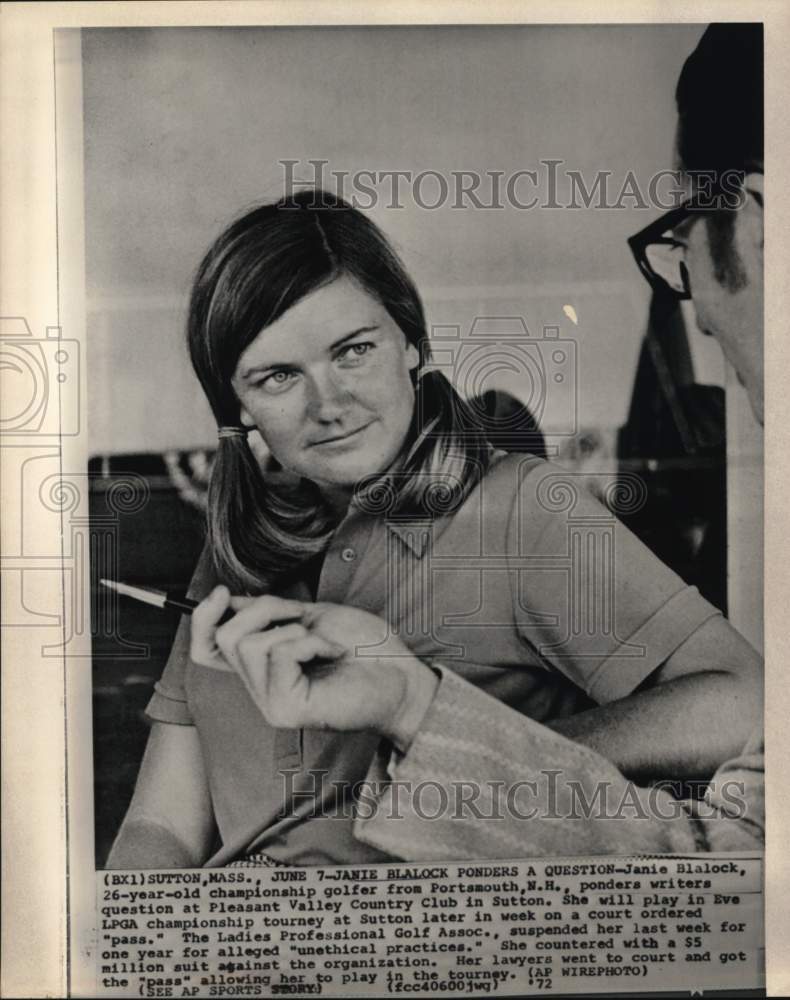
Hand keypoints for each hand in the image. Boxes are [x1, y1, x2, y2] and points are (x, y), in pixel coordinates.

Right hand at [190, 589, 437, 748]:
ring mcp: (271, 703)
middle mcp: (261, 689)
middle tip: (303, 618)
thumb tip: (229, 599)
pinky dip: (309, 641)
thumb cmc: (365, 648)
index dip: (201, 618)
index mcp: (263, 668)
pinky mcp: (287, 709)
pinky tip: (331, 653)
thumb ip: (268, 614)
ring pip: (249, 644)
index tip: (221, 592)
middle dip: (263, 610)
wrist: (401, 673)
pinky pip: (279, 654)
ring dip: (294, 629)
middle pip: (225, 637)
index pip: (206, 651)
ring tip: (323, 643)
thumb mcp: (309, 618)